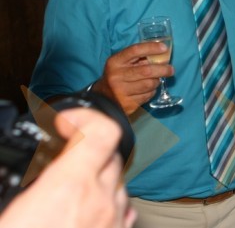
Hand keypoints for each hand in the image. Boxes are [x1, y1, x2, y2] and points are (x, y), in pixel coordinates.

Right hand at [0, 108, 135, 227]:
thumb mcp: (7, 211)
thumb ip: (24, 182)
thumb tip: (19, 171)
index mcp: (69, 188)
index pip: (101, 131)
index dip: (84, 117)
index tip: (65, 122)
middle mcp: (99, 201)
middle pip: (111, 155)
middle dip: (88, 149)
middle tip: (62, 159)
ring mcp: (113, 221)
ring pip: (119, 183)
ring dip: (99, 178)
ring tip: (71, 189)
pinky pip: (124, 210)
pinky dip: (109, 202)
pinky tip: (90, 208)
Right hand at [96, 42, 172, 114]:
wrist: (103, 98)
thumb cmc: (117, 76)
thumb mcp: (122, 63)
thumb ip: (138, 58)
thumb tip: (162, 54)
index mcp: (115, 62)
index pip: (135, 50)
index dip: (151, 47)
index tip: (164, 48)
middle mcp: (117, 76)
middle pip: (146, 71)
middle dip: (163, 69)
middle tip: (171, 69)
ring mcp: (121, 91)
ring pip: (149, 84)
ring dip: (157, 81)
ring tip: (156, 79)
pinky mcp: (127, 104)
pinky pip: (147, 96)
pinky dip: (152, 91)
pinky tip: (148, 89)